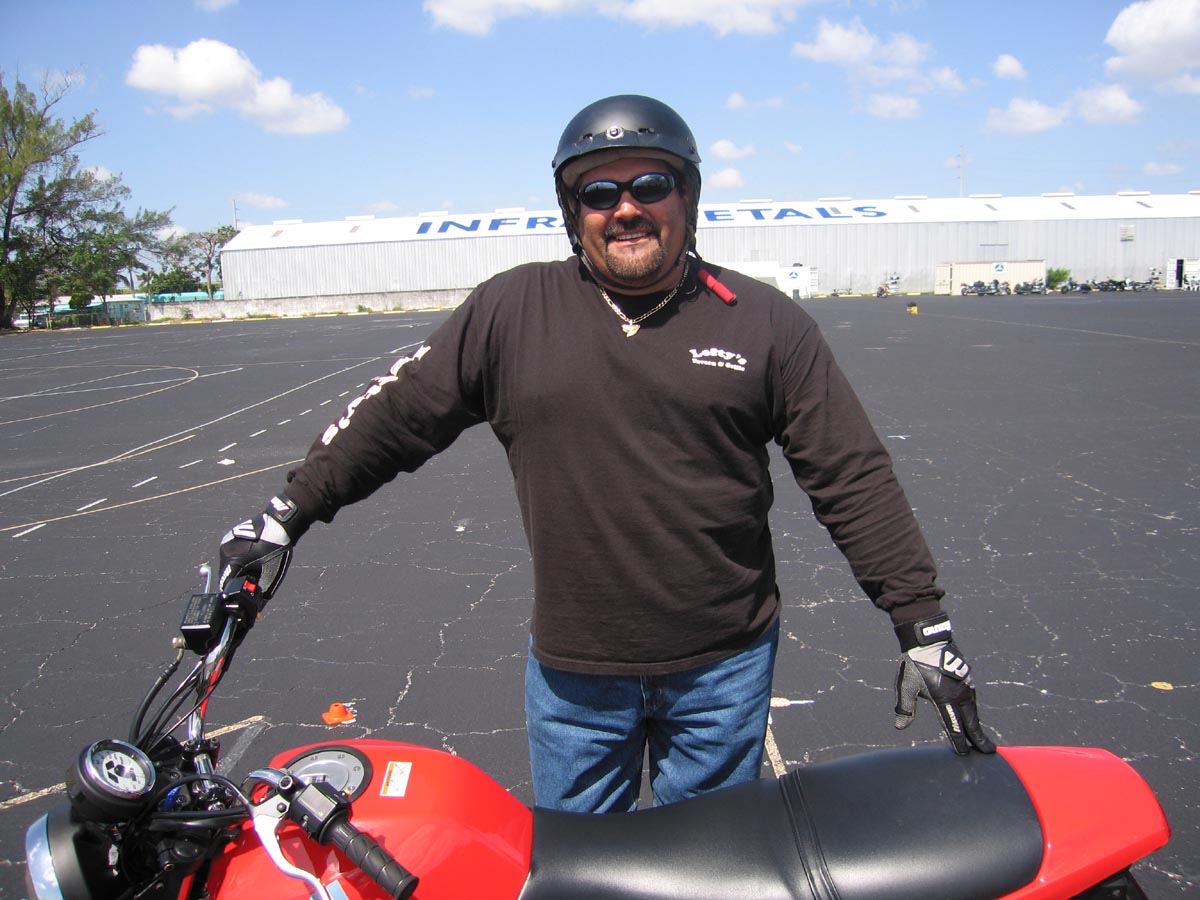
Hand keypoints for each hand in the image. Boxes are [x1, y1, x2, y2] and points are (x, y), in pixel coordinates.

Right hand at [218, 495, 300, 616]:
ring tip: (253, 566)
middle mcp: (225, 551)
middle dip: (237, 580)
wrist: (280, 524)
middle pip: (226, 575)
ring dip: (237, 570)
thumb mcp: (272, 575)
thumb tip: (257, 611)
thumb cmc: (278, 548)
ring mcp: (225, 542)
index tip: (242, 596)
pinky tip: (250, 556)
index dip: (234, 593)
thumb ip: (262, 595)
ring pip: (227, 564)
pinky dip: (237, 559)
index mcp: (233, 560)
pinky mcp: (228, 537)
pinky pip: (229, 554)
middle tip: (252, 580)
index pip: (226, 585)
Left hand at [893, 617, 995, 754]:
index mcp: (944, 698)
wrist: (928, 639)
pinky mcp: (968, 680)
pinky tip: (973, 719)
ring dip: (977, 727)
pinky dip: (974, 714)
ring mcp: (966, 687)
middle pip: (971, 722)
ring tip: (981, 740)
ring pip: (974, 712)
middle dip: (979, 739)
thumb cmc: (915, 662)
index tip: (964, 754)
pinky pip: (972, 702)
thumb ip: (905, 707)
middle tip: (988, 752)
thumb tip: (900, 727)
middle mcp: (959, 695)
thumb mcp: (905, 685)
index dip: (959, 742)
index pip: (954, 726)